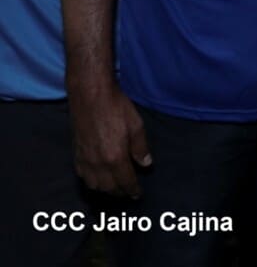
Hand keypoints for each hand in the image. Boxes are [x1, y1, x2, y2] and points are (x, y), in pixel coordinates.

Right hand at [69, 83, 151, 198]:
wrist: (90, 96)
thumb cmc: (116, 107)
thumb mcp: (136, 125)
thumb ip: (141, 148)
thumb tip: (146, 164)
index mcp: (115, 158)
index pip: (125, 182)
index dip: (133, 190)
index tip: (138, 195)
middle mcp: (98, 164)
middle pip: (109, 188)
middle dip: (120, 193)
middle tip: (129, 193)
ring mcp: (85, 160)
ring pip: (95, 186)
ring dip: (106, 190)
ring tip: (115, 188)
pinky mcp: (76, 155)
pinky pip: (83, 177)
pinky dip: (92, 183)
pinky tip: (98, 179)